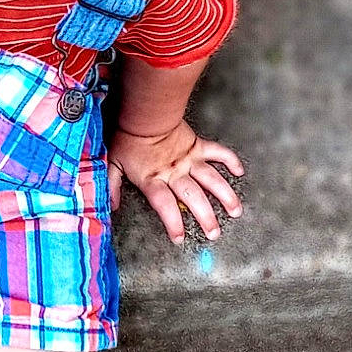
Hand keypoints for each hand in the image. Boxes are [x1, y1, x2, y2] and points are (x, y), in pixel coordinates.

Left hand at [108, 120, 244, 245]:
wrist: (145, 113)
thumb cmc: (128, 138)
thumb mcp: (113, 163)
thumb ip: (112, 185)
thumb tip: (111, 206)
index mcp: (154, 179)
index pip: (165, 206)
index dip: (173, 223)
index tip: (179, 238)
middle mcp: (175, 172)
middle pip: (194, 198)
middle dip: (206, 218)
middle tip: (214, 233)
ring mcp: (189, 159)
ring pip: (211, 180)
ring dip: (225, 196)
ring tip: (236, 211)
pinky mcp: (197, 146)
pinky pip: (218, 152)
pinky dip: (230, 160)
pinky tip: (239, 172)